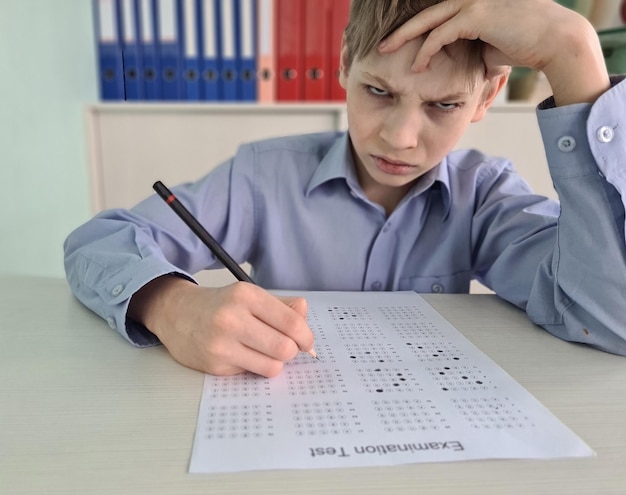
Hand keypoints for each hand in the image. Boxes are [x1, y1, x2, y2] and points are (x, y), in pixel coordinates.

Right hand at [128, 276, 314, 376]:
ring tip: (265, 352)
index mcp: (247, 295)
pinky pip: (251, 373)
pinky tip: (242, 355)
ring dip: (275, 362)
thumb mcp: (250, 296)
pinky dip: (254, 367)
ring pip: (272, 366)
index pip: (292, 322)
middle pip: (285, 348)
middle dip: (292, 351)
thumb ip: (282, 306)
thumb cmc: (220, 305)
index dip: (306, 336)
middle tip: (286, 348)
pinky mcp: (215, 365)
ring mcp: (221, 344)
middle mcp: (233, 318)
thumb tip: (305, 315)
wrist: (176, 314)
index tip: (306, 341)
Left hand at [379, 0, 608, 104]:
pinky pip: (441, 34)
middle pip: (425, 13)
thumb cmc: (524, 45)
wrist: (553, 40)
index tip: (394, 43)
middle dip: (399, 29)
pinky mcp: (477, 15)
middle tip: (379, 44)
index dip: (413, 27)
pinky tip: (416, 67)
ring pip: (428, 20)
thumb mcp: (489, 48)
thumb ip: (469, 51)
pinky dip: (426, 51)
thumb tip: (460, 69)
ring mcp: (473, 3)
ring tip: (384, 52)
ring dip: (404, 37)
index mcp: (470, 4)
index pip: (434, 13)